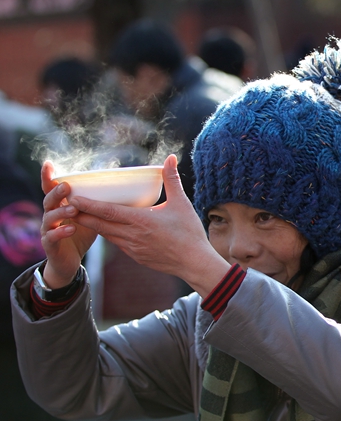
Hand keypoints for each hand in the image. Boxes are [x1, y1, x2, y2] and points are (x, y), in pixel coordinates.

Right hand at [39, 162, 97, 287]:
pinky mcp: (49, 244)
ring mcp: (47, 229)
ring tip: (73, 209)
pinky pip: (52, 236)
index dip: (48, 176)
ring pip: (49, 217)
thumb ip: (98, 201)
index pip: (51, 188)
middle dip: (56, 192)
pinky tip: (71, 228)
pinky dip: (60, 232)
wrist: (68, 260)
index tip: (48, 164)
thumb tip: (123, 187)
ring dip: (61, 211)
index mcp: (60, 204)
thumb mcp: (90, 215)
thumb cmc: (81, 233)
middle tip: (67, 186)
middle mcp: (51, 214)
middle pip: (49, 199)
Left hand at [69, 154, 230, 296]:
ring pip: (106, 235)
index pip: (107, 211)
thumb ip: (172, 180)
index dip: (87, 205)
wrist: (194, 262)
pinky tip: (107, 230)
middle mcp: (132, 236)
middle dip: (81, 215)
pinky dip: (109, 235)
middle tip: (67, 206)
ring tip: (81, 216)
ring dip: (93, 225)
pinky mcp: (136, 257)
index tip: (72, 198)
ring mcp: (132, 249)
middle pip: (99, 225)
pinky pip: (117, 244)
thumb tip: (171, 158)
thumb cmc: (189, 232)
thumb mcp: (181, 203)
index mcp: (140, 221)